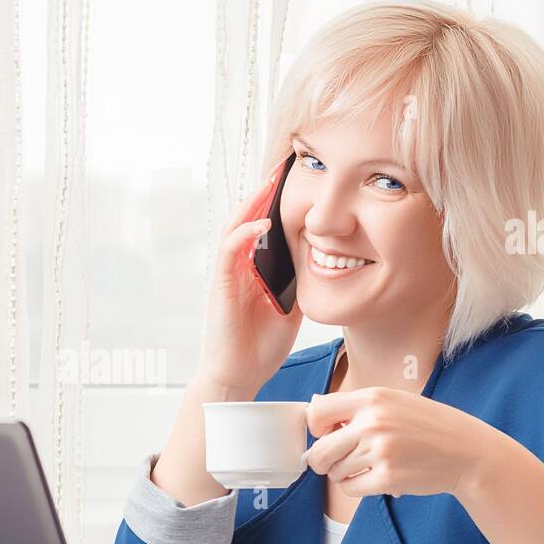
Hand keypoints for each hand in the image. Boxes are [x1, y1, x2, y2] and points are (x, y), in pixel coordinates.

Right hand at [195, 166, 303, 394]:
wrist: (238, 377)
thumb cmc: (259, 348)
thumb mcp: (290, 310)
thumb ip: (298, 286)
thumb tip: (323, 266)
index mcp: (252, 271)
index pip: (262, 228)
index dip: (275, 203)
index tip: (294, 180)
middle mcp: (236, 268)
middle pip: (246, 218)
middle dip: (263, 192)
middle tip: (283, 167)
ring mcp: (226, 275)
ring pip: (234, 227)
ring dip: (252, 203)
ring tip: (271, 183)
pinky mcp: (220, 286)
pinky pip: (229, 251)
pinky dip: (244, 234)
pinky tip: (262, 223)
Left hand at [302, 387, 501, 499]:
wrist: (467, 452)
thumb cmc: (429, 426)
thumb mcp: (395, 401)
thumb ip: (358, 406)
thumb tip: (314, 411)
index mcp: (373, 398)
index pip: (318, 411)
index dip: (316, 427)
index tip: (325, 434)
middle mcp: (373, 423)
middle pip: (320, 450)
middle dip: (321, 460)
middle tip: (332, 462)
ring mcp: (380, 451)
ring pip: (335, 472)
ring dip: (343, 474)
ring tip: (364, 467)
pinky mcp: (388, 478)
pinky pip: (350, 489)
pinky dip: (355, 487)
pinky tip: (371, 479)